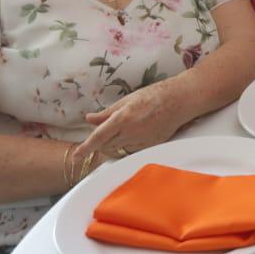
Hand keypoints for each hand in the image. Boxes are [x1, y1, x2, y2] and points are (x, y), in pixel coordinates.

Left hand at [74, 81, 188, 162]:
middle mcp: (131, 131)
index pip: (99, 136)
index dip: (85, 148)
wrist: (179, 100)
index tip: (75, 157)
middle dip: (101, 143)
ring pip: (119, 149)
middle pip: (106, 146)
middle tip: (105, 132)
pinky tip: (136, 132)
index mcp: (123, 117)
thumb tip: (89, 119)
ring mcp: (141, 140)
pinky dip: (128, 144)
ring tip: (125, 128)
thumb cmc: (153, 96)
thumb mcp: (127, 100)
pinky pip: (132, 150)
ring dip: (114, 143)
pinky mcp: (150, 146)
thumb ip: (106, 112)